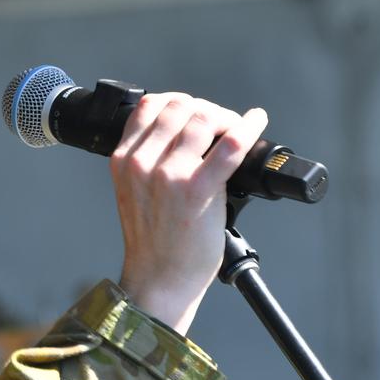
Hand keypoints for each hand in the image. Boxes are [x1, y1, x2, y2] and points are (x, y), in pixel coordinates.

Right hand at [110, 92, 267, 333]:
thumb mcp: (134, 190)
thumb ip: (148, 159)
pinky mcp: (197, 189)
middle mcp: (142, 162)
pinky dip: (248, 128)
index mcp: (123, 159)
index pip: (150, 106)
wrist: (159, 278)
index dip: (178, 101)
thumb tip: (185, 131)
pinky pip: (229, 146)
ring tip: (236, 127)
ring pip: (203, 119)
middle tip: (220, 122)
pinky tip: (256, 121)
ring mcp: (168, 175)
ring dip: (225, 117)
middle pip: (178, 107)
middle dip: (204, 108)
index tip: (195, 111)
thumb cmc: (153, 240)